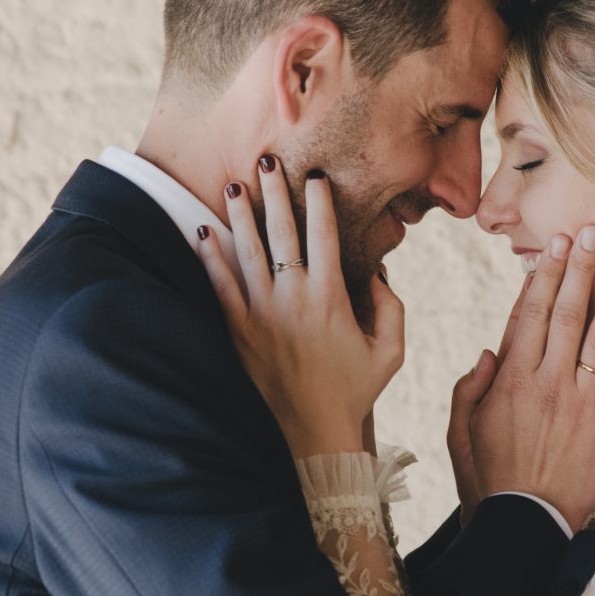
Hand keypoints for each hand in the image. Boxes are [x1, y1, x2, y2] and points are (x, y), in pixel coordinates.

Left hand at [196, 152, 405, 459]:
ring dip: (240, 216)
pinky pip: (220, 287)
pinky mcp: (239, 333)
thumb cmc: (354, 392)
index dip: (319, 202)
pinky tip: (203, 231)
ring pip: (247, 253)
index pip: (325, 236)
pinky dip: (211, 257)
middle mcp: (294, 299)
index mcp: (332, 299)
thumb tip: (378, 272)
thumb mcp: (391, 351)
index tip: (315, 176)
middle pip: (282, 233)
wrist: (312, 435)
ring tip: (234, 185)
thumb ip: (391, 307)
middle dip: (275, 193)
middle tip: (266, 160)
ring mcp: (262, 315)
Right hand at [455, 224, 594, 532]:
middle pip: (567, 312)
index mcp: (509, 380)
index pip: (529, 314)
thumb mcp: (461, 433)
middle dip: (580, 268)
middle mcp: (546, 382)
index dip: (543, 276)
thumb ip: (470, 389)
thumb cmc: (488, 481)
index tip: (555, 246)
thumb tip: (489, 351)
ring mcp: (581, 400)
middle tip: (594, 231)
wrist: (525, 527)